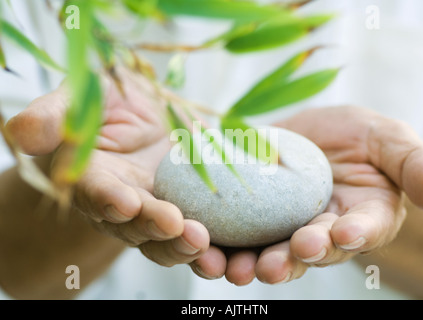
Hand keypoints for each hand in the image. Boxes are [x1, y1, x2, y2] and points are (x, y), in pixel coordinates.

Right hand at [6, 70, 209, 266]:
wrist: (144, 110)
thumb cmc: (107, 101)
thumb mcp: (80, 97)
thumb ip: (52, 116)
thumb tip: (21, 132)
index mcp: (92, 177)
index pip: (95, 193)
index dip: (107, 200)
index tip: (124, 202)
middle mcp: (123, 201)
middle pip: (135, 224)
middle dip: (155, 227)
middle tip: (179, 227)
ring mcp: (157, 207)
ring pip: (167, 238)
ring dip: (185, 245)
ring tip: (206, 244)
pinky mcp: (188, 206)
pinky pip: (201, 228)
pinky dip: (216, 240)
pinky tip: (232, 245)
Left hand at [192, 106, 422, 284]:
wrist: (313, 136)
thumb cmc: (359, 139)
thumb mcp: (388, 141)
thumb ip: (414, 164)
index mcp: (360, 219)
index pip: (360, 232)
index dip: (351, 235)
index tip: (341, 233)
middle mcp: (321, 233)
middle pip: (308, 253)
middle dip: (294, 260)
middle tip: (278, 263)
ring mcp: (283, 229)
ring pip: (268, 254)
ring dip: (251, 265)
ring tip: (234, 268)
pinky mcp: (250, 219)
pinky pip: (236, 236)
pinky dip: (220, 243)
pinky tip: (203, 243)